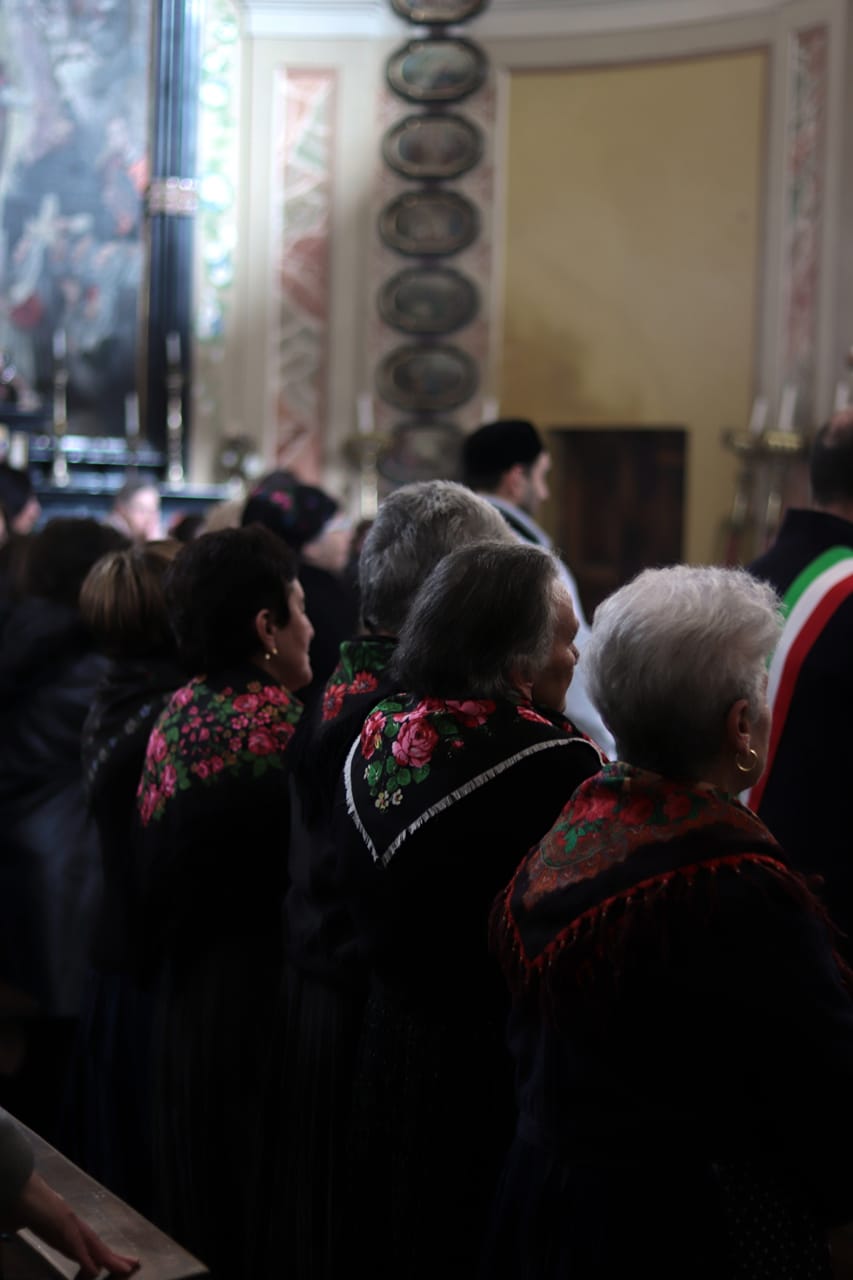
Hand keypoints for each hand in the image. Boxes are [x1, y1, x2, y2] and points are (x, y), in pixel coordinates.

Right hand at [7, 1172, 138, 1276]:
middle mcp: (71, 1223)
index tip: (116, 1261)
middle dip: (113, 1257)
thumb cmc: (22, 1202)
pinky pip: (74, 1244)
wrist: (16, 1185)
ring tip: (124, 1269)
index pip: (88, 1242)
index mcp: (65, 1225)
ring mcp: (67, 1221)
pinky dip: (85, 1258)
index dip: (101, 1254)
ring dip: (108, 1258)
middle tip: (133, 1265)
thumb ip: (42, 1230)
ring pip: (91, 1245)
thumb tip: (35, 1234)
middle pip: (96, 1244)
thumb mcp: (33, 1222)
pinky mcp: (60, 1222)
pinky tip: (96, 1270)